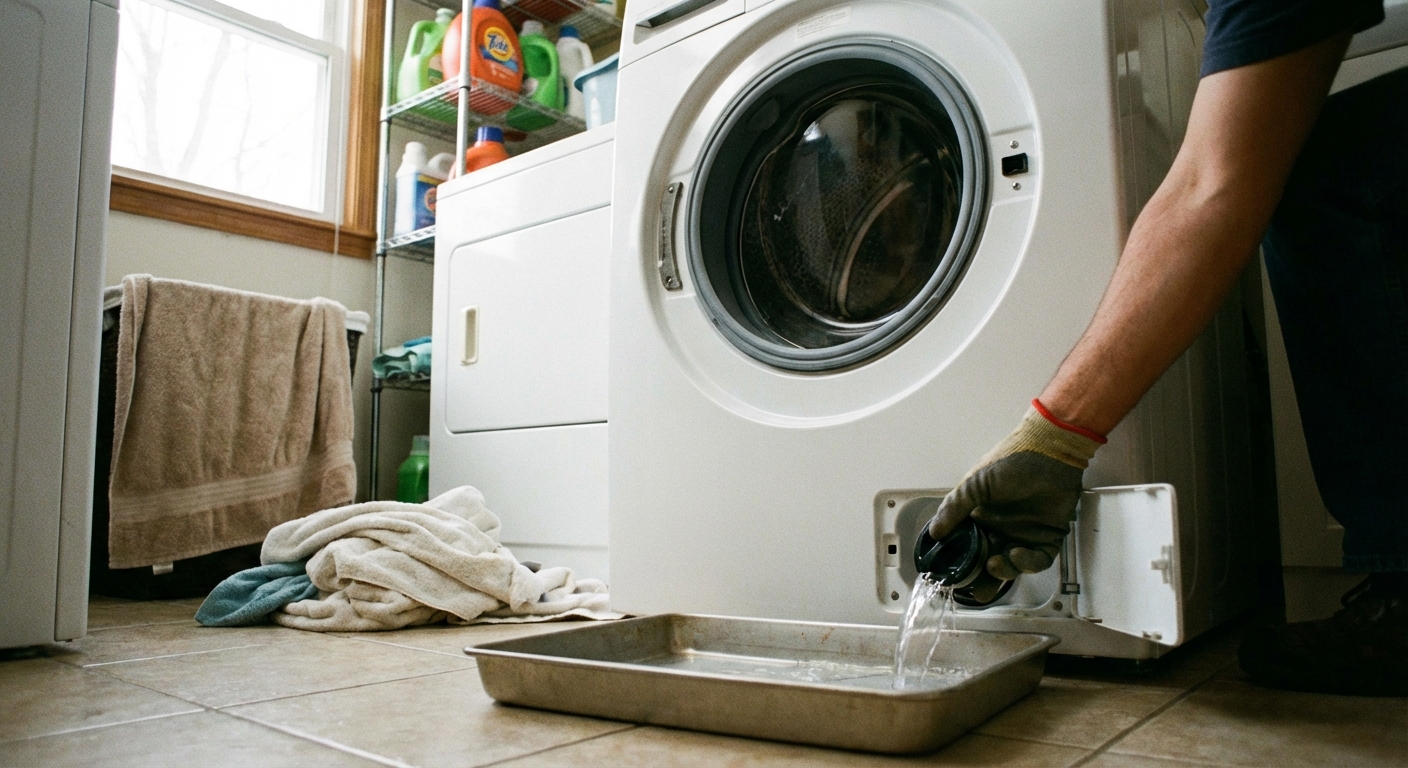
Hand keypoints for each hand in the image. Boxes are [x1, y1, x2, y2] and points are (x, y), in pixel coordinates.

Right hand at [927, 400, 1103, 580]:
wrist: (1050, 452)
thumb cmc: (1012, 460)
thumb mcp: (975, 484)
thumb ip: (954, 508)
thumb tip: (934, 532)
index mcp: (981, 517)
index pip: (968, 547)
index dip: (962, 563)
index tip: (953, 575)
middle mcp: (1001, 528)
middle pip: (989, 563)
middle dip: (983, 580)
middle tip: (976, 591)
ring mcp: (1024, 534)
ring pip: (1012, 566)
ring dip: (1003, 572)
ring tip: (994, 565)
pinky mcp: (1047, 537)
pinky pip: (1037, 560)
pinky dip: (1027, 563)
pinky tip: (1017, 554)